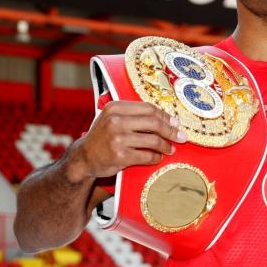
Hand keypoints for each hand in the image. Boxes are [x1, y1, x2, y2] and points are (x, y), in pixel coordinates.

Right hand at [66, 101, 186, 182]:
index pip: (148, 108)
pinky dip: (155, 157)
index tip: (176, 123)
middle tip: (181, 137)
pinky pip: (147, 156)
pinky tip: (157, 157)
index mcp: (115, 108)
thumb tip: (168, 119)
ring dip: (166, 146)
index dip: (166, 116)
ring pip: (153, 140)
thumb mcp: (113, 119)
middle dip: (171, 131)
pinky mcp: (120, 156)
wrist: (84, 158)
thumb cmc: (103, 137)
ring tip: (170, 149)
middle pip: (154, 123)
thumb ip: (134, 115)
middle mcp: (115, 121)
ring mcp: (117, 139)